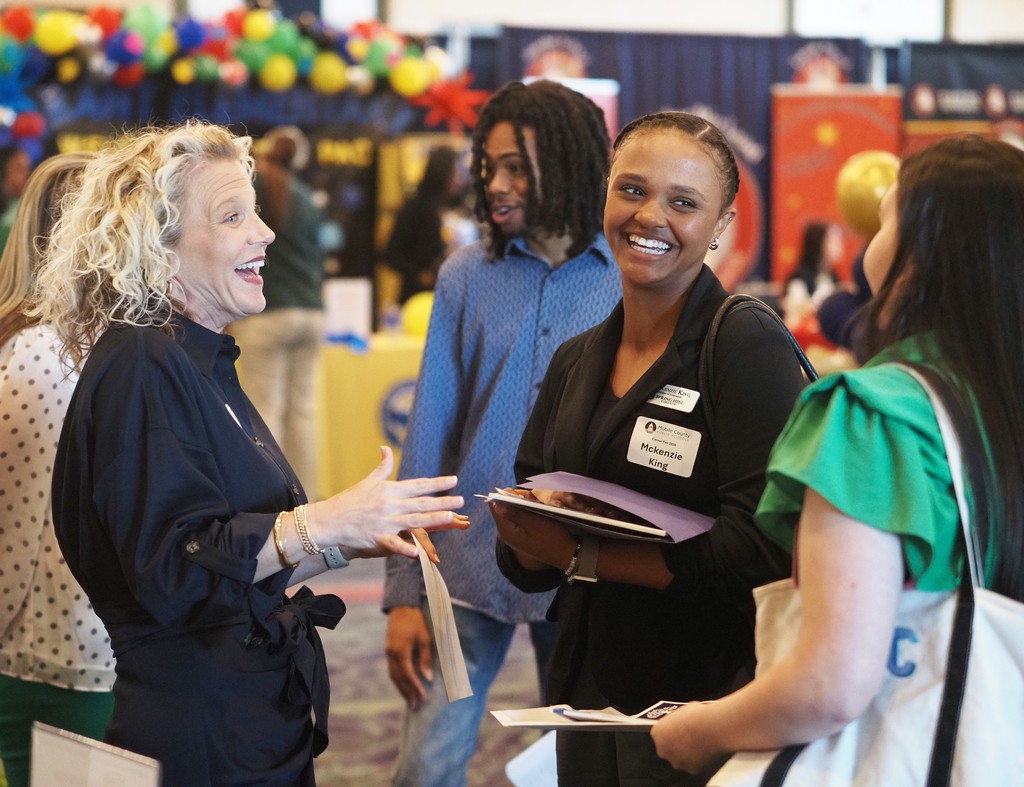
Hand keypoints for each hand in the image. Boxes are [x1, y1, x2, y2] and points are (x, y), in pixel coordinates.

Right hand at [310, 446, 465, 558]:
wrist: (329, 520)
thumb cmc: (350, 500)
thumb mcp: (368, 481)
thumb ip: (383, 467)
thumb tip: (386, 448)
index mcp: (389, 490)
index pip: (418, 485)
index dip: (436, 483)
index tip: (454, 480)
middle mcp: (389, 504)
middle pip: (420, 503)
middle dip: (442, 501)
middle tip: (461, 500)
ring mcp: (384, 521)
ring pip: (414, 521)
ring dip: (434, 519)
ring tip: (452, 517)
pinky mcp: (377, 538)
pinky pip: (394, 543)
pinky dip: (406, 548)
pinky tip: (419, 552)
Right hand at [385, 606, 432, 707]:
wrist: (402, 607)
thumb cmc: (416, 621)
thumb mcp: (425, 638)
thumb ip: (425, 658)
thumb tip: (428, 677)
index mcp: (401, 650)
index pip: (408, 674)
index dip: (415, 687)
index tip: (423, 697)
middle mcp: (392, 654)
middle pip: (398, 678)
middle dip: (407, 692)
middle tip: (415, 705)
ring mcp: (388, 652)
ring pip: (393, 675)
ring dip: (401, 689)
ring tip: (409, 700)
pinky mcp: (389, 651)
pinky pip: (392, 669)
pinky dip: (398, 680)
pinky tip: (404, 686)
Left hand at [489, 500, 577, 570]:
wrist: (566, 555)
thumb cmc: (552, 538)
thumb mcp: (535, 522)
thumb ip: (515, 512)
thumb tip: (496, 503)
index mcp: (506, 531)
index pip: (495, 506)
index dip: (505, 496)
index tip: (521, 494)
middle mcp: (506, 533)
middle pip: (504, 508)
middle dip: (517, 499)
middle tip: (533, 498)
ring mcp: (514, 534)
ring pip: (513, 511)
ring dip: (524, 505)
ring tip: (538, 504)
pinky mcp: (522, 534)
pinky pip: (520, 517)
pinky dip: (528, 512)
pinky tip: (539, 512)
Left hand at [650, 702, 722, 773]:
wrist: (712, 728)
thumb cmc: (698, 716)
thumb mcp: (683, 711)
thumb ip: (678, 721)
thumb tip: (683, 721)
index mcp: (657, 733)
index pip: (660, 735)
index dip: (670, 732)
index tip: (678, 730)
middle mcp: (663, 750)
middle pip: (668, 749)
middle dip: (677, 746)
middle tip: (689, 739)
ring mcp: (676, 762)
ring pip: (681, 760)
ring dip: (688, 754)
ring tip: (701, 745)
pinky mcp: (690, 770)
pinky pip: (694, 765)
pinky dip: (700, 760)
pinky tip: (707, 752)